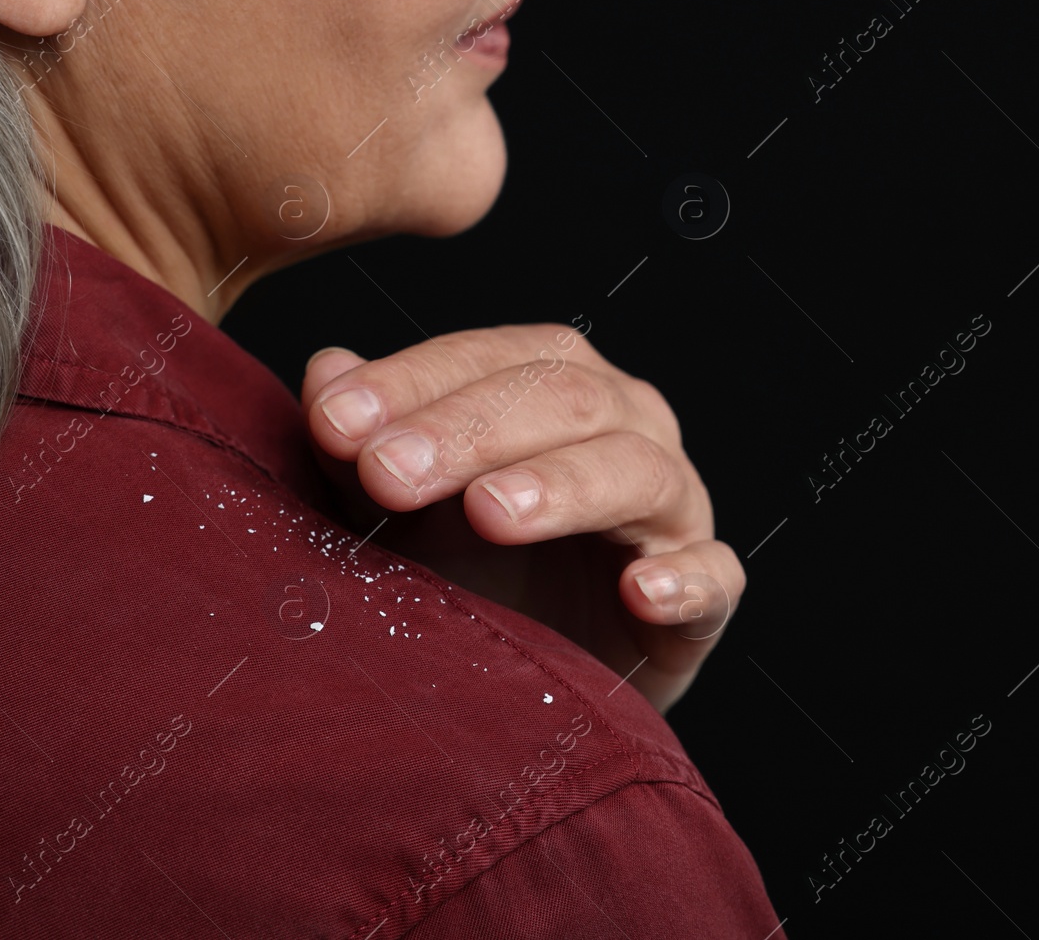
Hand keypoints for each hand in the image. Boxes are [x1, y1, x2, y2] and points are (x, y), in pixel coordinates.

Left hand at [299, 324, 744, 713]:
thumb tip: (325, 370)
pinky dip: (684, 579)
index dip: (412, 381)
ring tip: (491, 512)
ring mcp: (672, 509)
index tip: (336, 421)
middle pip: (562, 399)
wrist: (542, 680)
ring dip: (561, 487)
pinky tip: (639, 591)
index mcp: (555, 385)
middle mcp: (624, 426)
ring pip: (635, 469)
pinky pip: (713, 576)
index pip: (490, 357)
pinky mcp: (701, 597)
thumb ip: (363, 444)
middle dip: (467, 432)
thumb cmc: (475, 571)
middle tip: (389, 473)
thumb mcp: (403, 510)